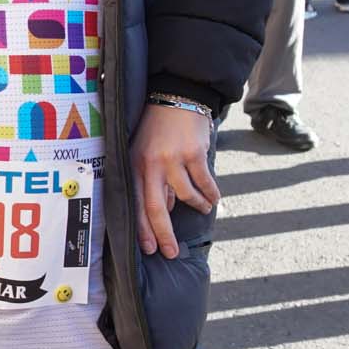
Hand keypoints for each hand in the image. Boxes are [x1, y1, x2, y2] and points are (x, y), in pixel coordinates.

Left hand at [128, 103, 218, 258]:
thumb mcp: (145, 152)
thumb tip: (164, 209)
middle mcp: (150, 164)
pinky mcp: (193, 153)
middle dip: (164, 235)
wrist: (175, 96)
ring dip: (196, 207)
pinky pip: (204, 183)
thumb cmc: (157, 128)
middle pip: (156, 208)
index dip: (143, 230)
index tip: (149, 250)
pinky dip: (211, 195)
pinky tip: (213, 199)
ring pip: (185, 196)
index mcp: (134, 165)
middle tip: (172, 253)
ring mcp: (172, 159)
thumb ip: (152, 180)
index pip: (136, 204)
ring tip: (203, 209)